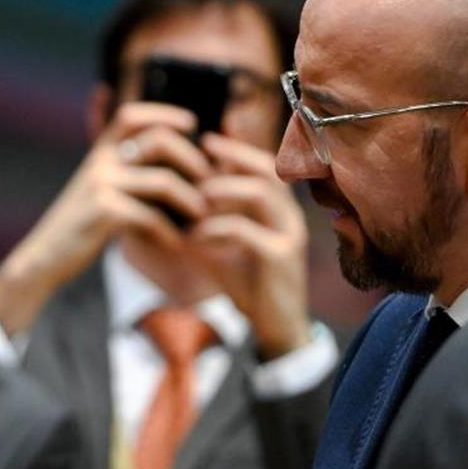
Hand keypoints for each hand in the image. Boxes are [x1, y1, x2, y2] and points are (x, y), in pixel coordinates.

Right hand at [0, 101, 212, 335]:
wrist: (45, 257)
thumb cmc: (80, 227)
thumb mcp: (97, 190)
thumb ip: (124, 173)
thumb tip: (170, 166)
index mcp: (100, 153)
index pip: (131, 115)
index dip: (163, 112)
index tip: (190, 122)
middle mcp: (100, 162)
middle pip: (159, 140)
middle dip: (192, 159)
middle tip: (209, 181)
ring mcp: (101, 185)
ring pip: (163, 181)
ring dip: (190, 200)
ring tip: (201, 217)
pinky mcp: (103, 212)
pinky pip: (151, 216)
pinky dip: (169, 233)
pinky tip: (176, 244)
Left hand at [189, 132, 312, 359]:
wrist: (275, 328)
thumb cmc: (248, 285)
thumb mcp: (225, 247)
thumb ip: (210, 221)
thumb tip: (178, 197)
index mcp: (279, 211)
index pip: (264, 166)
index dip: (237, 150)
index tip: (207, 140)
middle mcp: (290, 217)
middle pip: (266, 170)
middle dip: (231, 157)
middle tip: (200, 156)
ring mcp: (289, 235)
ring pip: (260, 193)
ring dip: (222, 190)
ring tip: (196, 198)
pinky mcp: (281, 258)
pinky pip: (246, 230)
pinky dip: (217, 228)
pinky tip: (196, 236)